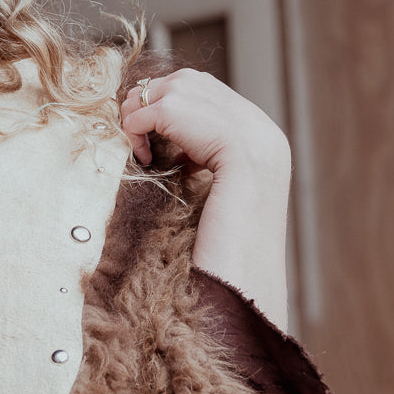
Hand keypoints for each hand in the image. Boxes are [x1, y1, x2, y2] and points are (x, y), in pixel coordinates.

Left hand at [120, 68, 289, 179]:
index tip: (157, 140)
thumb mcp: (219, 131)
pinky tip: (148, 158)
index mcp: (199, 81)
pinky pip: (131, 124)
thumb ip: (196, 134)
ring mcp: (174, 91)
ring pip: (131, 106)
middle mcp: (185, 79)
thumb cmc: (242, 150)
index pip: (158, 89)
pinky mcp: (165, 110)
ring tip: (146, 152)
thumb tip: (181, 157)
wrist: (253, 155)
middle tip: (145, 146)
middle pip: (140, 93)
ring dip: (133, 130)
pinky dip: (134, 143)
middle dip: (138, 119)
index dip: (151, 115)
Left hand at [121, 68, 291, 327]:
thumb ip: (186, 163)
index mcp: (256, 146)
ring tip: (134, 153)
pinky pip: (184, 109)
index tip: (131, 141)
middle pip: (189, 81)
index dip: (154, 105)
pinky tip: (140, 155)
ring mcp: (260, 142)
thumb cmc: (204, 269)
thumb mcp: (192, 203)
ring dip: (143, 113)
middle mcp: (265, 136)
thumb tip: (145, 135)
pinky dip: (149, 122)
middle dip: (146, 103)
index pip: (197, 91)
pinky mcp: (244, 156)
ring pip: (183, 88)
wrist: (231, 311)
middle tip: (127, 144)